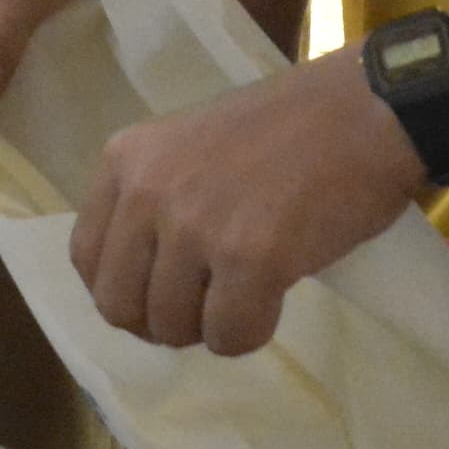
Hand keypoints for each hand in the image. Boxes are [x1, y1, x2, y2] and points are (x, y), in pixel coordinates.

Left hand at [70, 47, 425, 352]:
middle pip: (119, 303)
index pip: (85, 257)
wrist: (364, 113)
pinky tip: (272, 304)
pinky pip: (229, 334)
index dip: (122, 293)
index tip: (158, 297)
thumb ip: (154, 201)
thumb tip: (142, 284)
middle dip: (161, 323)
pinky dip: (249, 336)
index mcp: (124, 160)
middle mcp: (147, 191)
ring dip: (209, 329)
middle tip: (205, 310)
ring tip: (244, 298)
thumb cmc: (284, 132)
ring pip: (171, 326)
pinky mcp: (251, 257)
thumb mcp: (186, 150)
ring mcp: (196, 224)